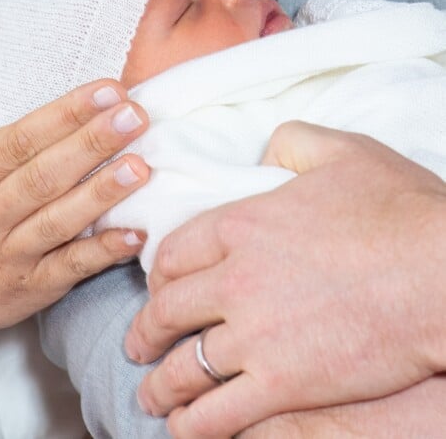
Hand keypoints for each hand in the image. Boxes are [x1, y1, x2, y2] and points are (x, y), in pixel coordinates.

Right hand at [0, 0, 149, 349]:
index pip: (16, 141)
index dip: (63, 115)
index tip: (107, 88)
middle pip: (43, 178)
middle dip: (92, 145)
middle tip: (137, 114)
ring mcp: (7, 257)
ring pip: (60, 223)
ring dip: (103, 194)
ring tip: (142, 165)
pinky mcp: (30, 289)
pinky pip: (69, 270)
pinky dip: (103, 253)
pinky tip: (136, 232)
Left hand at [125, 121, 445, 437]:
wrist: (444, 269)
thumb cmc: (398, 208)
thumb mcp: (339, 151)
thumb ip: (289, 143)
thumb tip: (264, 152)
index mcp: (240, 224)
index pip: (172, 254)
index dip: (157, 276)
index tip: (156, 290)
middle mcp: (234, 279)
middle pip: (167, 311)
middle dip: (145, 332)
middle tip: (138, 345)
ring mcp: (255, 335)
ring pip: (185, 367)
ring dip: (160, 385)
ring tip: (152, 395)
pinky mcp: (284, 383)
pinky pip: (220, 413)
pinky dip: (194, 424)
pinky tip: (184, 427)